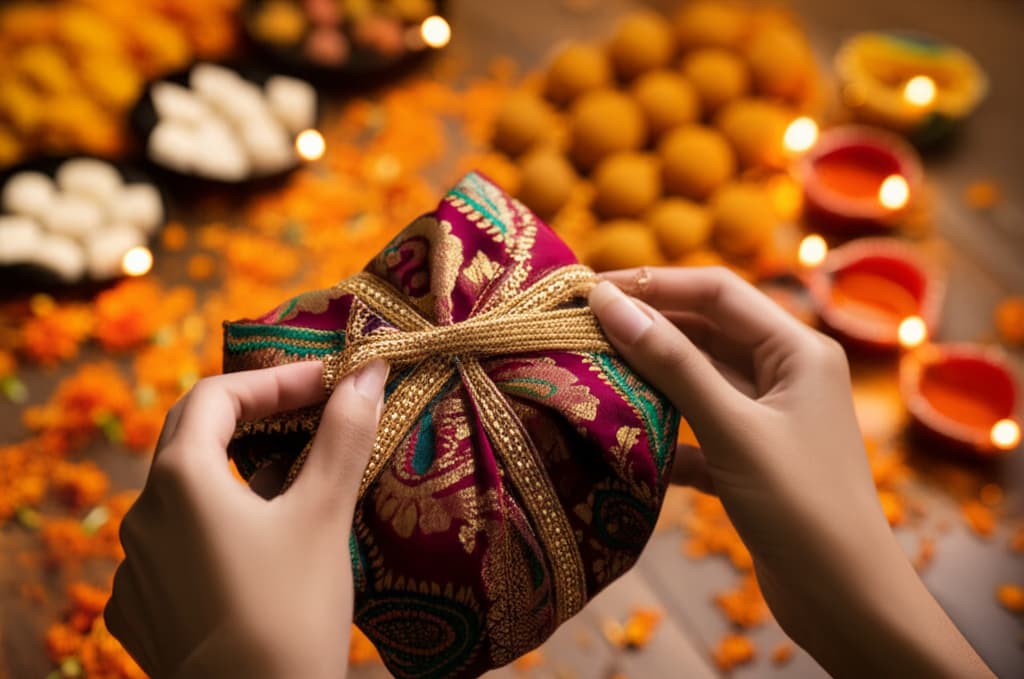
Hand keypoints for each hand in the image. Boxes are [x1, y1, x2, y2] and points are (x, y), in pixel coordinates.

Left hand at [105, 359, 388, 678]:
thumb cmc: (291, 614)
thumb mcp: (323, 515)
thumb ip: (343, 435)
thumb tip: (369, 371)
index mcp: (179, 480)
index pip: (218, 395)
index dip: (276, 378)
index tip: (331, 383)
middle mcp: (142, 516)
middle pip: (195, 436)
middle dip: (257, 417)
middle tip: (313, 413)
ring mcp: (135, 567)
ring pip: (188, 495)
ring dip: (241, 474)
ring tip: (299, 480)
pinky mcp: (141, 610)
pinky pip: (179, 545)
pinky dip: (221, 527)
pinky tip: (262, 547)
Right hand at [589, 267, 991, 678]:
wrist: (846, 602)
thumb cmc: (801, 505)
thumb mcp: (732, 428)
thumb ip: (672, 363)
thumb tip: (611, 304)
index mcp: (798, 350)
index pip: (717, 293)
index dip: (654, 285)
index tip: (591, 290)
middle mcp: (786, 374)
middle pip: (706, 332)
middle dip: (647, 329)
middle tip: (579, 329)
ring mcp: (769, 418)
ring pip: (698, 381)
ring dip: (649, 379)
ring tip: (590, 374)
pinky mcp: (751, 460)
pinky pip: (698, 429)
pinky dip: (664, 432)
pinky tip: (625, 441)